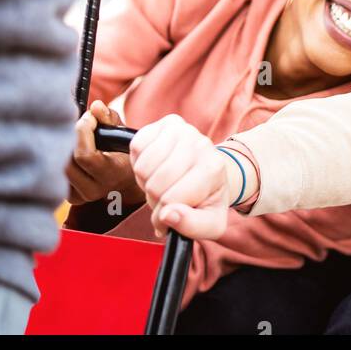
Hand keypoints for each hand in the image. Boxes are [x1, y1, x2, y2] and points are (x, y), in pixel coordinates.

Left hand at [65, 100, 142, 205]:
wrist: (123, 179)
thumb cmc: (121, 151)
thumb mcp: (120, 132)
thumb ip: (109, 118)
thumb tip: (96, 107)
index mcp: (112, 175)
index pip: (84, 156)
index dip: (83, 132)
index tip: (89, 118)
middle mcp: (94, 189)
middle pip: (67, 161)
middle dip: (71, 137)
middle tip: (78, 124)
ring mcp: (79, 196)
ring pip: (57, 167)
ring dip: (62, 146)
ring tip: (72, 134)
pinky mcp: (68, 197)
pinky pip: (54, 173)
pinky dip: (57, 157)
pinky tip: (66, 147)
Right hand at [130, 115, 231, 239]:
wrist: (211, 173)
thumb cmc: (207, 199)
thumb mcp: (210, 223)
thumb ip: (192, 226)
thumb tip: (168, 216)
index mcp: (213, 169)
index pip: (171, 199)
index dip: (164, 216)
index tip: (171, 217)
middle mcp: (201, 144)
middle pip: (155, 184)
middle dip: (155, 199)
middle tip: (167, 198)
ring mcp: (184, 130)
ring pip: (143, 167)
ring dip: (146, 181)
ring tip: (162, 183)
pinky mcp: (167, 123)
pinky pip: (137, 147)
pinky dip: (139, 162)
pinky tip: (156, 166)